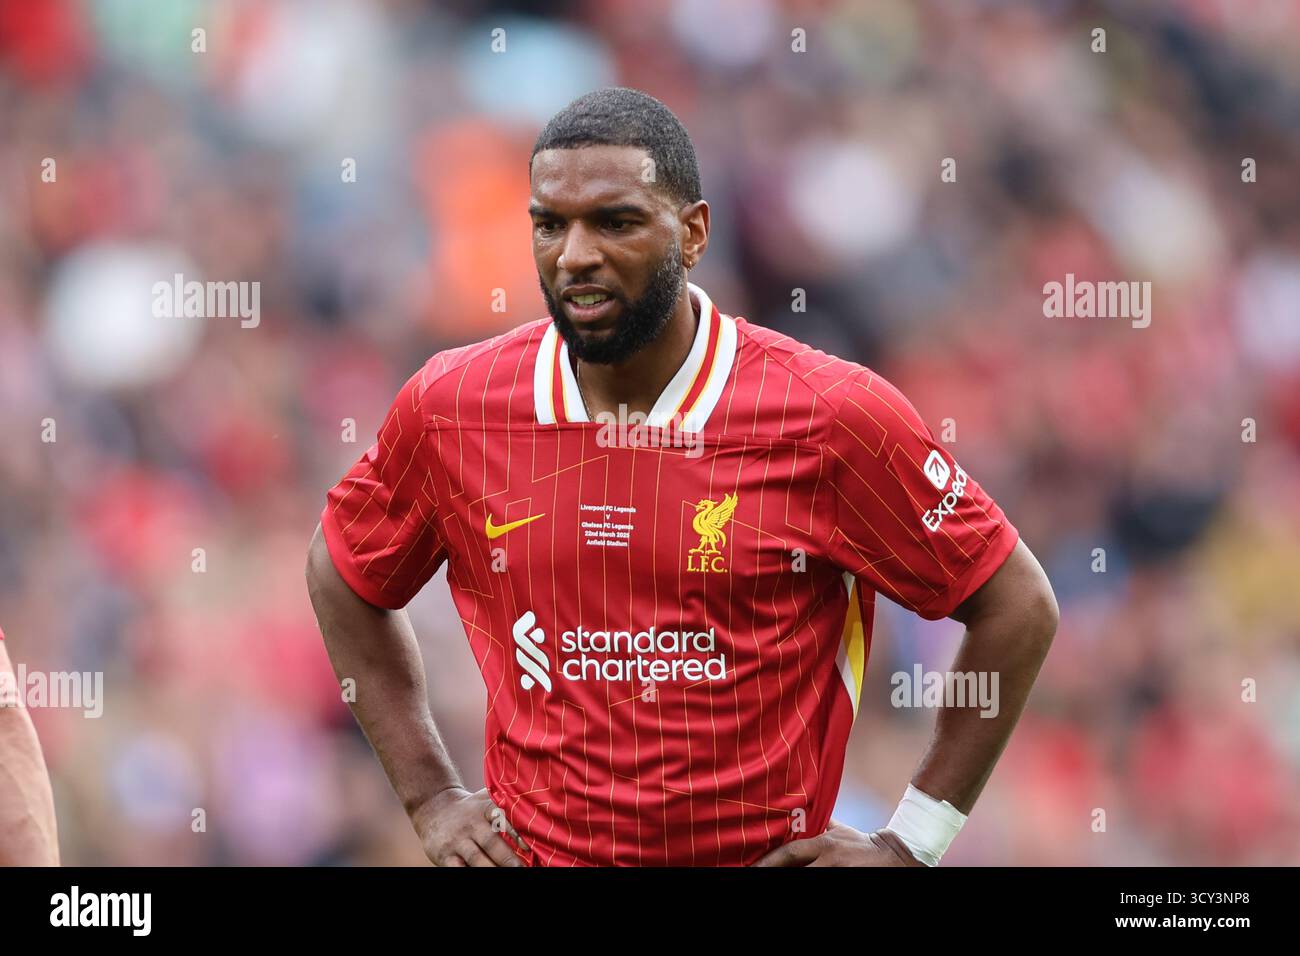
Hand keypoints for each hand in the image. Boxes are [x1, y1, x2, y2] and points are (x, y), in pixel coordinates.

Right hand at [410, 786, 528, 866]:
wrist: (433, 807)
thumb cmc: (469, 807)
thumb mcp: (484, 798)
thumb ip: (505, 803)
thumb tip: (539, 809)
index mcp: (484, 808)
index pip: (500, 817)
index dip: (514, 830)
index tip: (528, 846)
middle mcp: (471, 824)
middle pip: (491, 842)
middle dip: (508, 858)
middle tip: (522, 868)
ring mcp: (457, 840)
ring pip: (476, 858)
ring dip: (492, 869)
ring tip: (508, 875)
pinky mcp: (444, 855)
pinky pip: (458, 869)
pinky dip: (469, 874)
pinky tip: (481, 877)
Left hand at [750, 819, 925, 866]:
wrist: (896, 857)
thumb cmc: (862, 844)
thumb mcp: (840, 830)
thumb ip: (820, 825)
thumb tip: (796, 817)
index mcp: (826, 844)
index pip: (790, 853)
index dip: (769, 861)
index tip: (752, 867)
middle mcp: (830, 860)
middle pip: (795, 870)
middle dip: (773, 872)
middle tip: (754, 875)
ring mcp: (838, 874)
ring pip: (806, 879)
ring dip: (789, 879)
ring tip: (771, 879)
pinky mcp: (846, 882)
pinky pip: (820, 887)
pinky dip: (810, 881)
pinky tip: (798, 882)